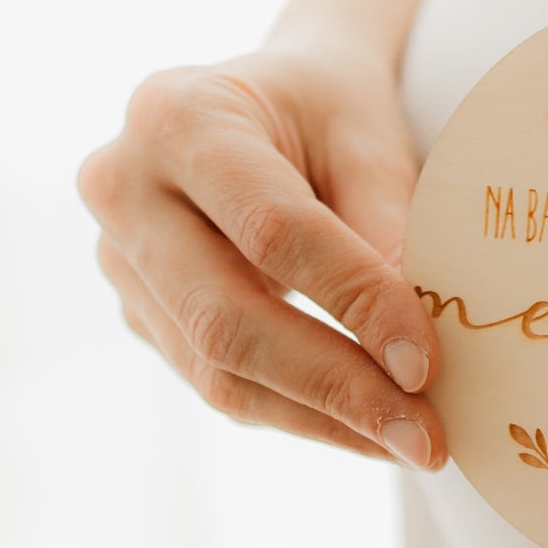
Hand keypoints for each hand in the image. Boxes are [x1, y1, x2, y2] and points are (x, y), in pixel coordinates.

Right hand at [78, 38, 445, 466]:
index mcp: (180, 116)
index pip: (274, 232)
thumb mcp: (369, 142)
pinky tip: (369, 429)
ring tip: (411, 444)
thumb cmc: (328, 111)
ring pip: (219, 371)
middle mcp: (125, 188)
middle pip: (228, 320)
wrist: (269, 103)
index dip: (354, 302)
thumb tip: (419, 353)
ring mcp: (121, 259)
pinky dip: (301, 414)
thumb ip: (391, 231)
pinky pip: (218, 382)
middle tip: (426, 439)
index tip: (427, 364)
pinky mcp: (141, 312)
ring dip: (323, 419)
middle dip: (337, 389)